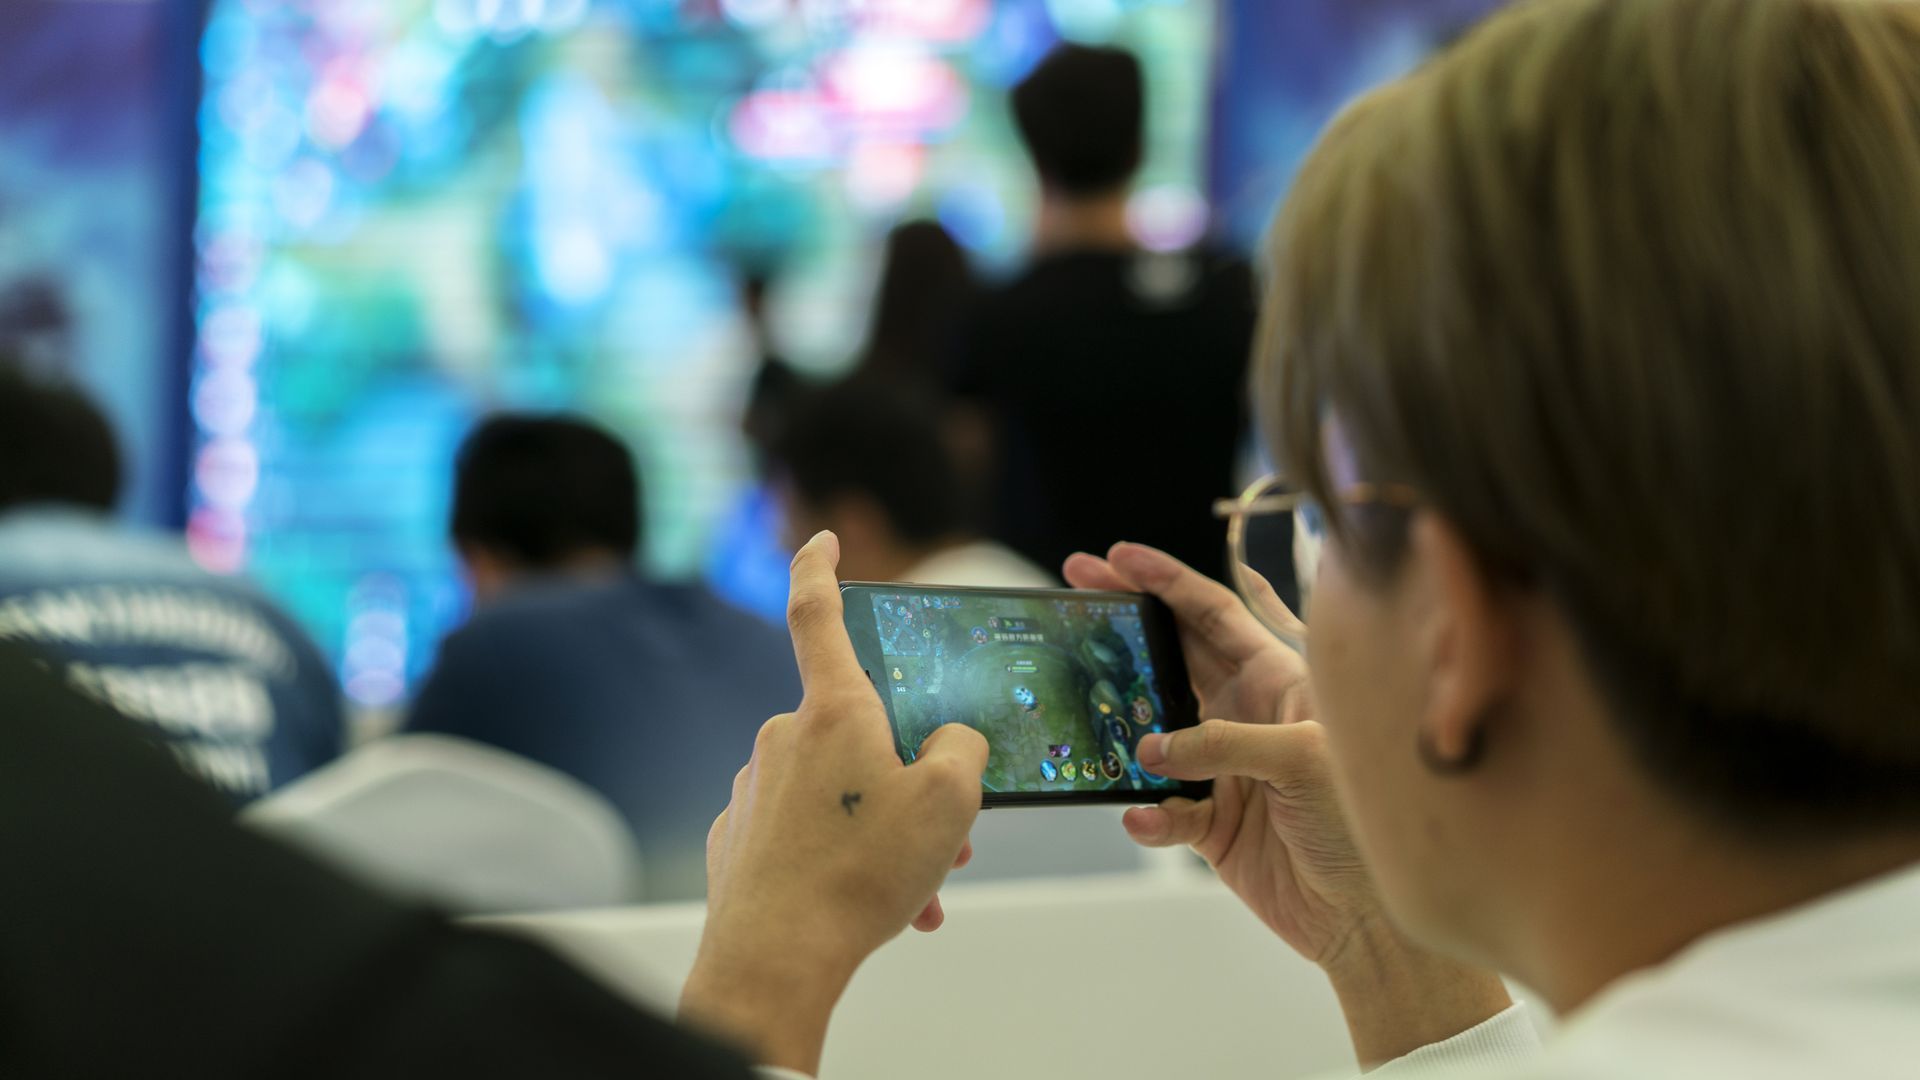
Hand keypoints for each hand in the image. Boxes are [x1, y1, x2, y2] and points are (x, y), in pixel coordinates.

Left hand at [682, 531, 987, 1073]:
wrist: (773, 959)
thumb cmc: (858, 876)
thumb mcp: (949, 802)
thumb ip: (962, 749)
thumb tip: (948, 741)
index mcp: (833, 711)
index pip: (817, 611)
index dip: (821, 566)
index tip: (823, 539)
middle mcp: (785, 737)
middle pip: (860, 731)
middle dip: (909, 773)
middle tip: (946, 833)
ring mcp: (756, 787)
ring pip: (839, 790)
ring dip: (884, 828)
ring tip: (918, 888)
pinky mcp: (740, 838)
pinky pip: (807, 832)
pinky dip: (845, 859)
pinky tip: (870, 904)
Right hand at [1065, 544, 1508, 1063]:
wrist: (1366, 919)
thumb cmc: (1361, 826)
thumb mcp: (1304, 761)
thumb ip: (1225, 742)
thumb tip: (1155, 749)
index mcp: (1277, 680)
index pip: (1213, 613)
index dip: (1166, 581)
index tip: (1117, 559)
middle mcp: (1244, 715)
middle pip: (1170, 656)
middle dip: (1122, 628)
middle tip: (1074, 595)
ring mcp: (1220, 767)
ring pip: (1152, 733)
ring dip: (1124, 732)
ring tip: (1096, 726)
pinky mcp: (1206, 822)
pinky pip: (1159, 808)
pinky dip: (1147, 814)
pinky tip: (1144, 817)